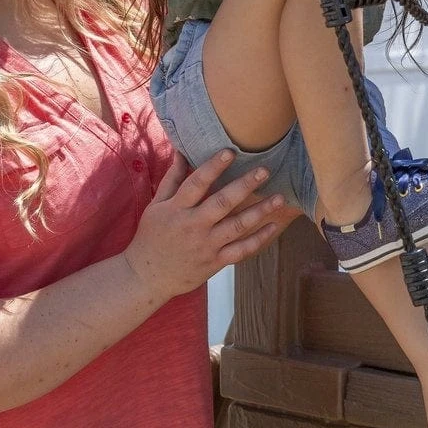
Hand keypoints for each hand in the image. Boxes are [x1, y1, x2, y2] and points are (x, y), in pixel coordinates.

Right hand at [122, 150, 285, 304]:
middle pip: (222, 203)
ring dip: (260, 211)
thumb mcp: (156, 205)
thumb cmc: (152, 235)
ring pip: (237, 226)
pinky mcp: (215, 262)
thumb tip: (182, 150)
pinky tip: (273, 226)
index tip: (230, 151)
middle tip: (264, 171)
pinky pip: (241, 251)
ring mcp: (206, 245)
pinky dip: (258, 240)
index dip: (213, 167)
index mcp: (177, 209)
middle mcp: (194, 226)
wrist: (147, 277)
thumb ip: (172, 178)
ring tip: (279, 198)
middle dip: (245, 185)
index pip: (197, 183)